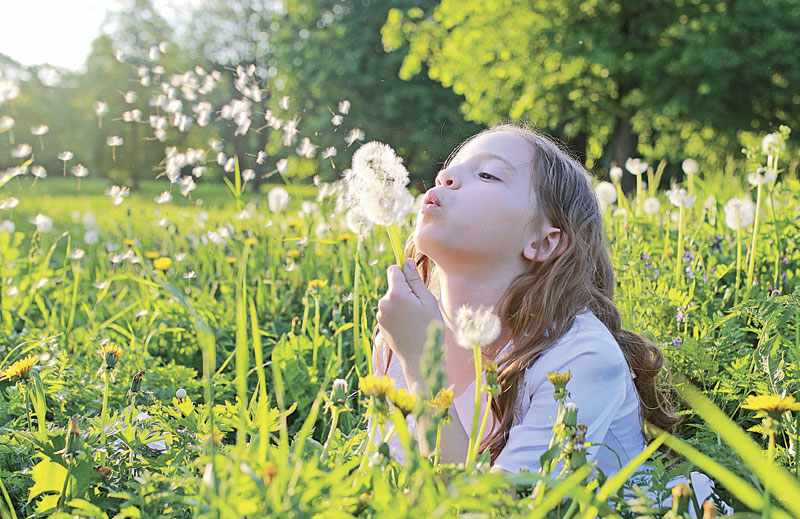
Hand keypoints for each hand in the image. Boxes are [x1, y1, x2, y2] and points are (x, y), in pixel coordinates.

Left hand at [376, 258, 443, 376]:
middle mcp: (383, 303)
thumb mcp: (427, 301)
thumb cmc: (429, 328)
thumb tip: (407, 262)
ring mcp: (380, 315)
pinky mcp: (380, 325)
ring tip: (414, 319)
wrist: (419, 359)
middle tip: (419, 307)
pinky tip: (408, 327)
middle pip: (393, 286)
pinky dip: (398, 315)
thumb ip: (415, 280)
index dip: (404, 273)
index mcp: (396, 294)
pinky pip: (389, 312)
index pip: (393, 270)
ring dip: (401, 304)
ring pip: (392, 300)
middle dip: (405, 291)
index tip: (414, 282)